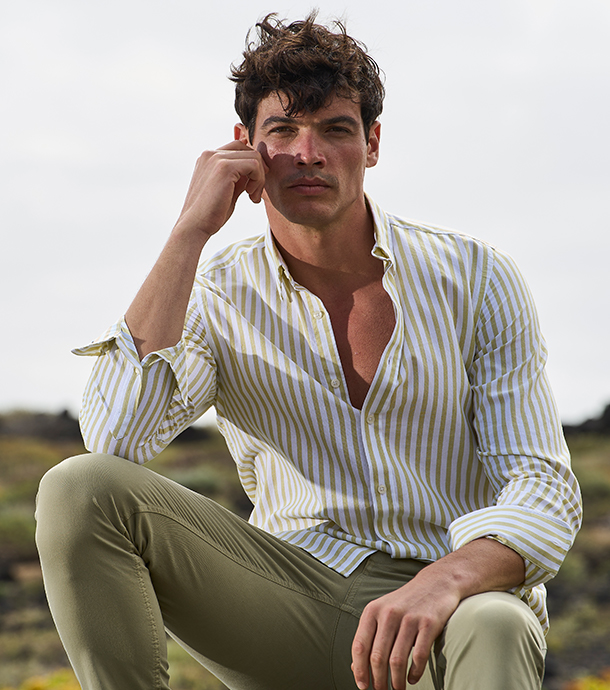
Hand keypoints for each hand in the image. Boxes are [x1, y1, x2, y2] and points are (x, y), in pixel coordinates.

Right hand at [174, 140, 267, 239]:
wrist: (194, 226)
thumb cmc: (210, 214)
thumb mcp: (227, 190)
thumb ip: (238, 178)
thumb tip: (255, 171)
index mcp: (208, 158)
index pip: (238, 148)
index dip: (252, 164)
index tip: (254, 185)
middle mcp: (210, 154)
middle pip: (248, 150)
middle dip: (259, 171)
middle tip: (255, 193)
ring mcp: (216, 158)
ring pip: (254, 156)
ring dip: (260, 178)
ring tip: (253, 196)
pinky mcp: (225, 167)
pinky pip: (254, 164)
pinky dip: (259, 180)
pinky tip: (251, 196)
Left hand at [350, 539, 524, 688]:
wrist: (436, 583)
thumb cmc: (406, 602)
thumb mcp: (383, 611)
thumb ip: (370, 635)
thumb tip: (356, 667)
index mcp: (373, 611)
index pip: (360, 646)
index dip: (359, 670)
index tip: (363, 686)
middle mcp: (388, 613)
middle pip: (377, 657)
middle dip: (378, 681)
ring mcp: (409, 618)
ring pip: (396, 661)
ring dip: (396, 682)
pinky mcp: (428, 624)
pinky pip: (418, 656)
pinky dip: (414, 672)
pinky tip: (413, 678)